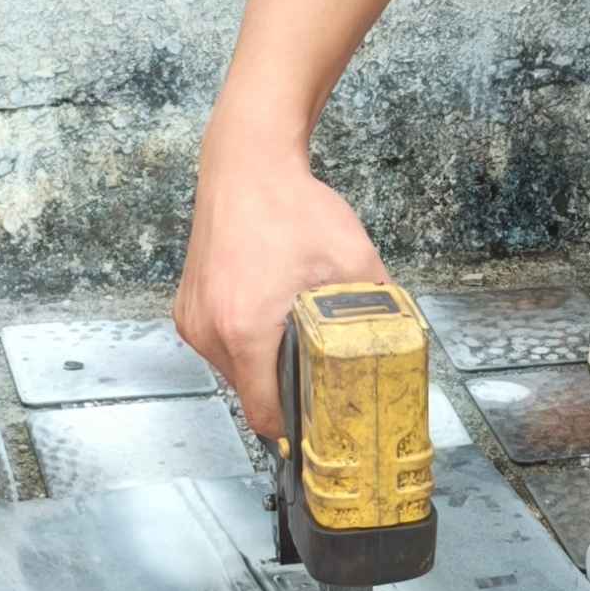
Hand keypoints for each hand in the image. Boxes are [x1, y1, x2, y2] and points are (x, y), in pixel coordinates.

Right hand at [177, 143, 390, 437]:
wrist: (248, 165)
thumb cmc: (292, 207)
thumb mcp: (353, 261)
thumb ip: (378, 311)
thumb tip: (401, 345)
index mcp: (245, 331)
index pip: (264, 413)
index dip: (295, 426)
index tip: (319, 425)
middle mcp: (210, 331)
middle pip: (251, 392)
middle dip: (285, 388)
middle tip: (319, 372)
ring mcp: (194, 319)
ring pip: (235, 369)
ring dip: (265, 362)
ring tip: (292, 332)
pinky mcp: (188, 306)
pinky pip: (221, 343)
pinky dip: (246, 340)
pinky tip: (269, 312)